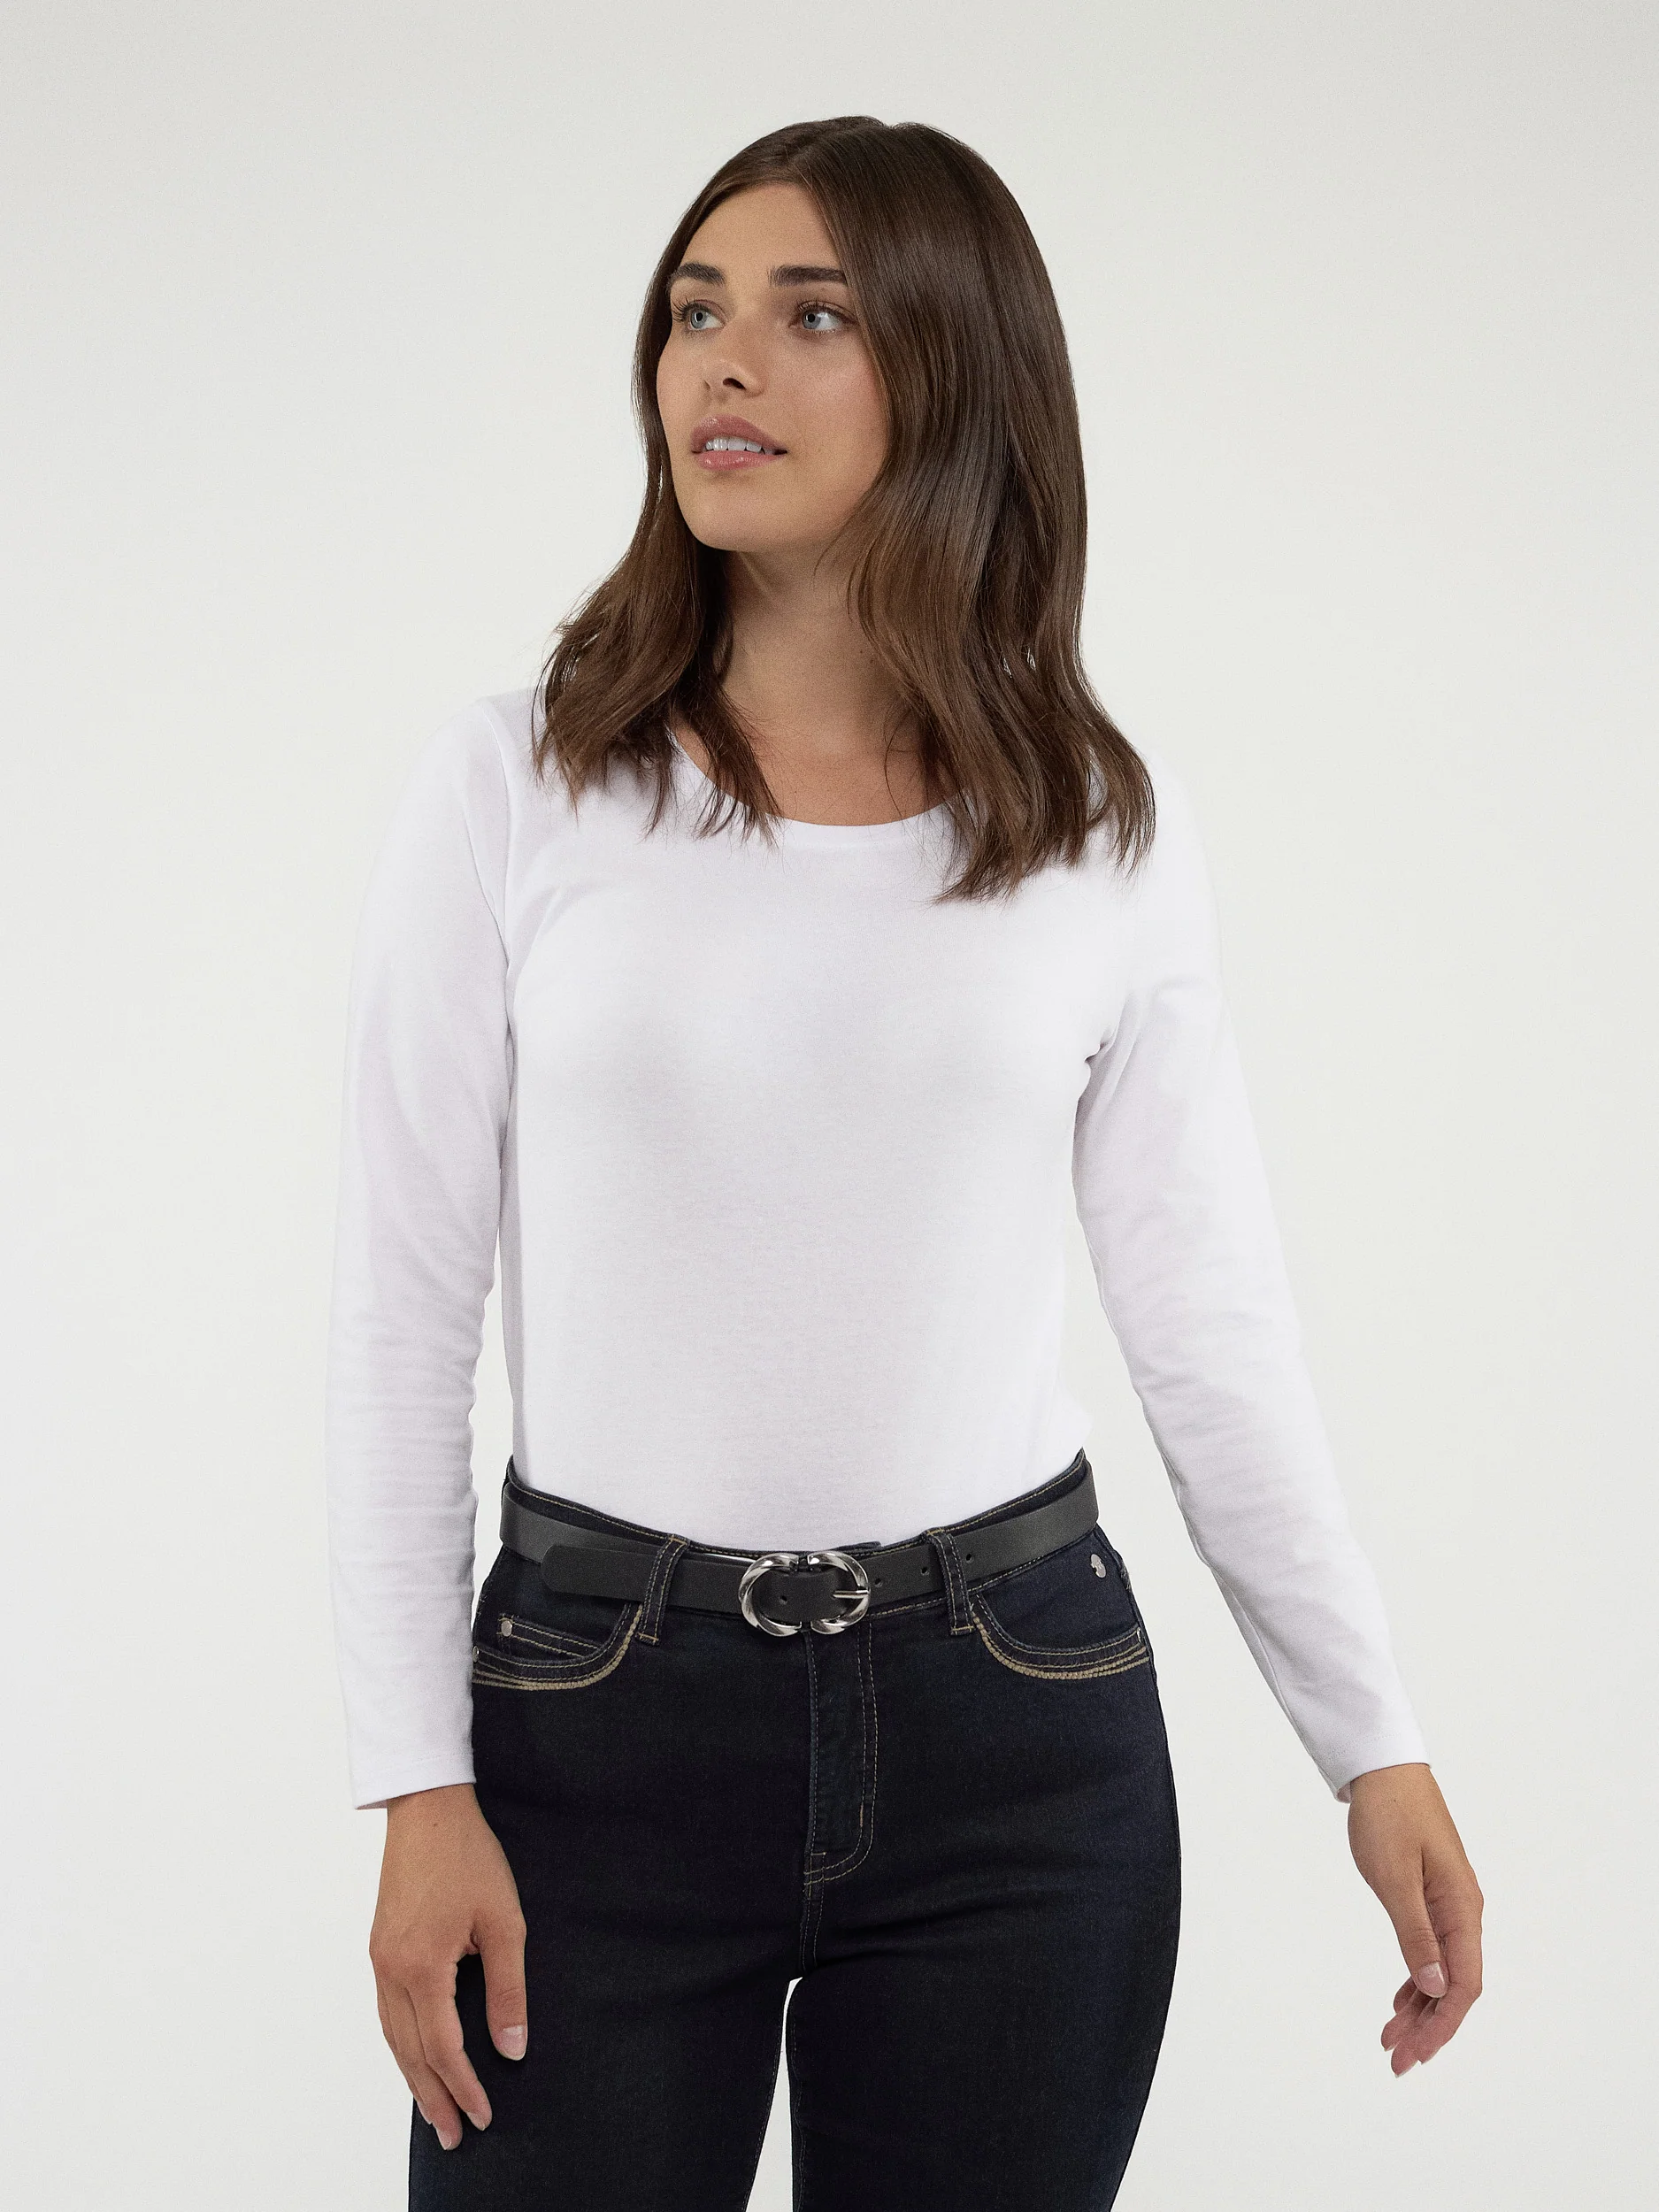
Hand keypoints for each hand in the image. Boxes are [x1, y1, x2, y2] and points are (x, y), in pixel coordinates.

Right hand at [369, 1783, 528, 2150]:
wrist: (427, 1808)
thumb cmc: (469, 1858)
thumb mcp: (504, 1921)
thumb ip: (508, 1989)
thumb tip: (512, 2049)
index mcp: (422, 1966)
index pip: (443, 2047)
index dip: (465, 2086)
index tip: (484, 2116)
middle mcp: (391, 1970)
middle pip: (410, 2052)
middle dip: (433, 2098)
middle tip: (455, 2137)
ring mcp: (379, 1959)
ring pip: (392, 2036)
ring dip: (413, 2077)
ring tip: (434, 2110)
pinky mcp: (378, 1946)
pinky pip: (387, 2011)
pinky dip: (401, 2043)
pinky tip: (416, 2056)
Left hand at [1344, 1762, 1483, 2074]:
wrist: (1383, 1770)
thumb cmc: (1388, 1817)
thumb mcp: (1395, 1878)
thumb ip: (1416, 1935)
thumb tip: (1436, 1989)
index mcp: (1462, 1909)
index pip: (1464, 1985)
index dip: (1442, 2026)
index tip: (1416, 2055)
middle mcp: (1463, 1911)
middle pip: (1454, 1987)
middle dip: (1428, 2028)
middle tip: (1395, 2061)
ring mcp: (1448, 1904)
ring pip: (1441, 1972)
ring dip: (1418, 2009)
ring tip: (1390, 2040)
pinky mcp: (1430, 1895)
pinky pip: (1430, 1950)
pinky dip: (1415, 1979)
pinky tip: (1400, 2002)